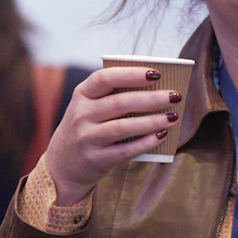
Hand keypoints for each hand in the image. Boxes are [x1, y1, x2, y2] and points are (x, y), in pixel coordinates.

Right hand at [41, 66, 182, 204]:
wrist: (62, 165)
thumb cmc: (88, 127)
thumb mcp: (91, 107)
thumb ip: (114, 96)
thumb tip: (158, 88)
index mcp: (82, 95)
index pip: (104, 78)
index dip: (131, 74)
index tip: (156, 73)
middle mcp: (81, 115)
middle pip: (120, 103)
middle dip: (151, 98)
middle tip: (175, 96)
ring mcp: (86, 138)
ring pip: (123, 127)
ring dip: (152, 121)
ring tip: (173, 116)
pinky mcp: (95, 159)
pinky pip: (125, 150)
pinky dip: (146, 142)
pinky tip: (162, 135)